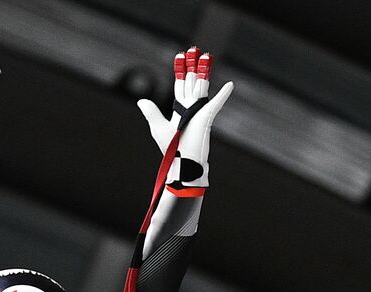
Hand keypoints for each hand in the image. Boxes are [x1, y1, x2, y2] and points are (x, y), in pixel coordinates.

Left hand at [136, 47, 232, 185]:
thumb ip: (151, 112)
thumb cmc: (171, 150)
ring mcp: (200, 111)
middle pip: (192, 81)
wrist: (181, 164)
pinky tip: (229, 84)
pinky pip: (216, 103)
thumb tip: (141, 101)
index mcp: (180, 109)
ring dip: (204, 70)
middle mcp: (191, 107)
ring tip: (206, 54)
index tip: (180, 56)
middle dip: (192, 64)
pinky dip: (223, 95)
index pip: (180, 84)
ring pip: (202, 85)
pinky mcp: (206, 118)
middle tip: (194, 48)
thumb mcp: (158, 128)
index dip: (181, 70)